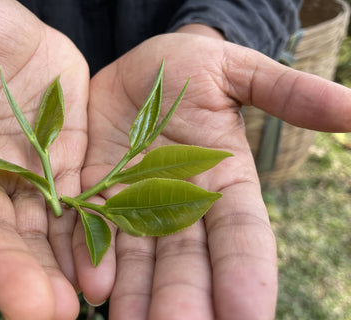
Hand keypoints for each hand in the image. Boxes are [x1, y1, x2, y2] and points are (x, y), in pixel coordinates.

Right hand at [0, 1, 88, 317]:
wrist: (19, 38)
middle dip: (8, 271)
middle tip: (33, 311)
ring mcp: (26, 178)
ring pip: (35, 234)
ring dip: (50, 274)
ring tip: (67, 310)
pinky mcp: (67, 172)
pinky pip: (77, 212)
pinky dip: (86, 243)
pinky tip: (100, 276)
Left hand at [75, 31, 350, 318]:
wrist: (135, 72)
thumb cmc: (189, 67)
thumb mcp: (235, 71)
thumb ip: (285, 93)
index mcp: (225, 184)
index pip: (243, 238)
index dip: (246, 276)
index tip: (249, 314)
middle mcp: (181, 206)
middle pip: (189, 264)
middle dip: (184, 301)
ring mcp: (135, 205)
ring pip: (140, 262)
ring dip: (137, 298)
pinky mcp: (96, 196)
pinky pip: (92, 233)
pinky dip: (91, 259)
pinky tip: (92, 288)